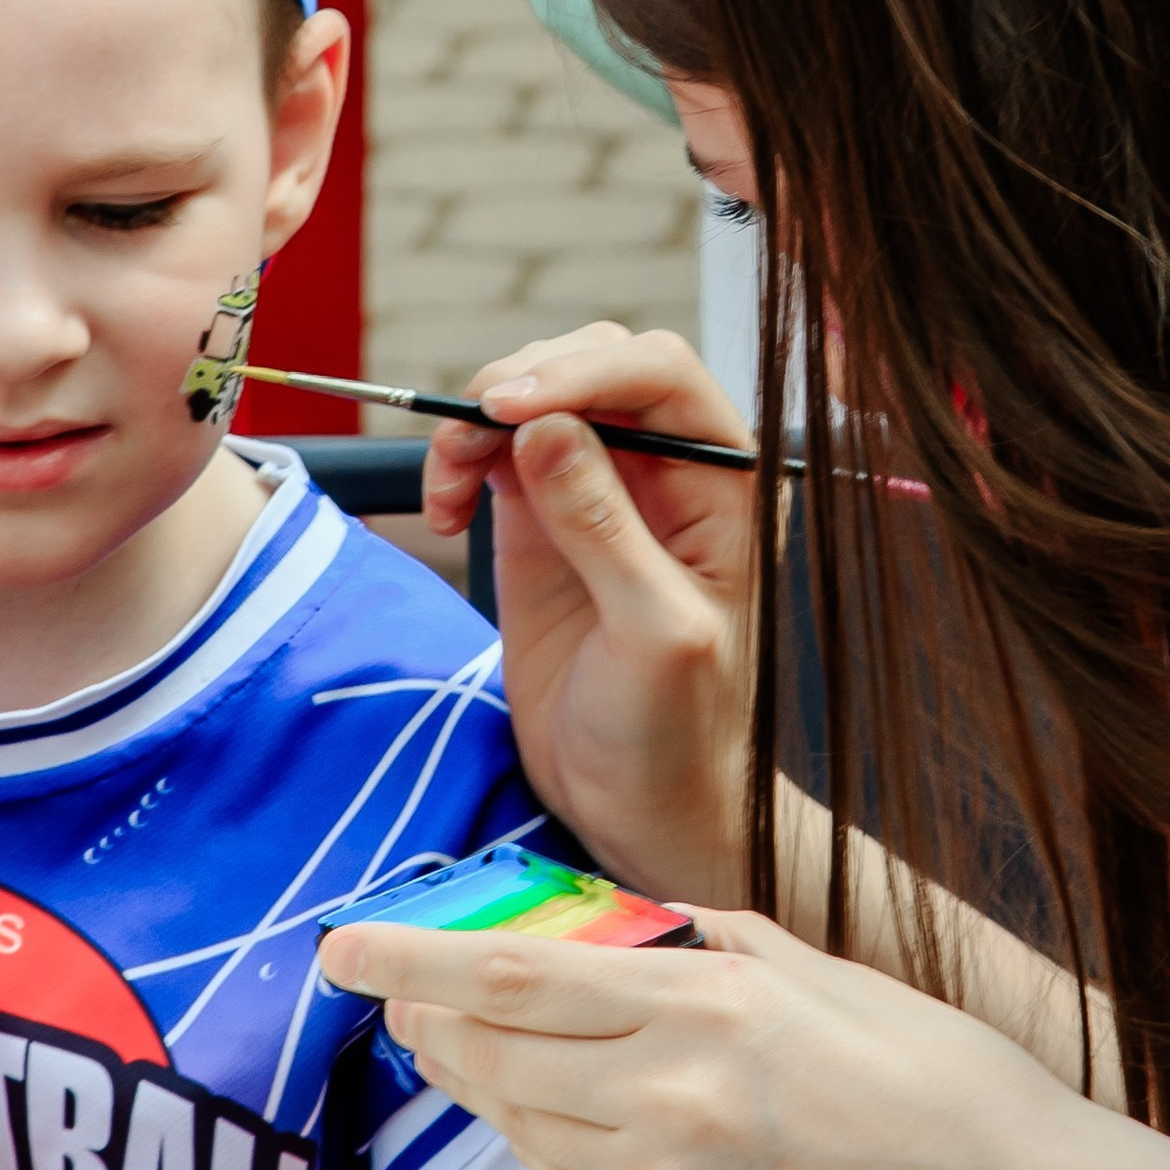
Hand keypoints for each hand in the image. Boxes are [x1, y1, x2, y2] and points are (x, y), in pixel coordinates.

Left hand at [318, 904, 1083, 1169]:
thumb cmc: (940, 1093)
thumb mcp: (824, 979)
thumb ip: (707, 948)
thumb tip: (616, 923)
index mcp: (708, 1009)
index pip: (511, 979)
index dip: (410, 962)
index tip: (347, 950)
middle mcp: (670, 1101)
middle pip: (492, 1056)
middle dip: (431, 1024)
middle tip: (401, 1000)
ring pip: (523, 1127)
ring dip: (485, 1086)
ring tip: (474, 1050)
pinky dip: (553, 1147)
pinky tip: (569, 1122)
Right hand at [422, 325, 758, 900]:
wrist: (638, 804)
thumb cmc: (678, 731)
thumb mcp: (655, 634)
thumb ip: (607, 529)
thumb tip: (548, 430)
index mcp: (725, 481)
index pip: (660, 374)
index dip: (583, 372)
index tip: (511, 408)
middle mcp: (667, 469)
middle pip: (594, 365)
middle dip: (524, 383)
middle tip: (467, 438)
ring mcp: (599, 491)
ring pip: (535, 399)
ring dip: (477, 421)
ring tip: (448, 485)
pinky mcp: (541, 524)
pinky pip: (493, 452)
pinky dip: (457, 461)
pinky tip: (445, 509)